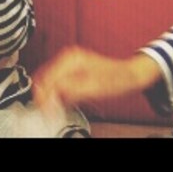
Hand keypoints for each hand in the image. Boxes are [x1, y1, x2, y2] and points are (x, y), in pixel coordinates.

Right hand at [32, 46, 161, 109]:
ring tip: (55, 111)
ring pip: (50, 82)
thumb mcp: (92, 87)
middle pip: (45, 78)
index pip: (47, 78)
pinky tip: (63, 103)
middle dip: (45, 97)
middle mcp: (68, 58)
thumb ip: (70, 91)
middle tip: (48, 113)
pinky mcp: (72, 71)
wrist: (129, 75)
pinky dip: (58, 94)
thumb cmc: (117, 78)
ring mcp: (70, 63)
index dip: (44, 96)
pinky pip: (58, 83)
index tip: (45, 111)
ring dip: (50, 96)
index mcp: (71, 58)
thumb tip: (52, 95)